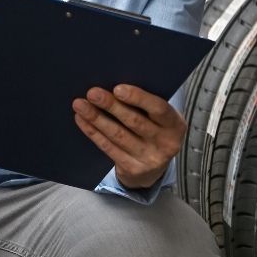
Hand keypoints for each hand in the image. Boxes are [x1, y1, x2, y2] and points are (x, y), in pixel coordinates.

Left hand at [72, 84, 186, 188]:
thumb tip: (114, 86)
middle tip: (93, 93)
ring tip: (80, 105)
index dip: (138, 98)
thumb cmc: (153, 130)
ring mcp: (149, 159)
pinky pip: (109, 148)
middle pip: (135, 122)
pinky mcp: (132, 169)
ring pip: (118, 135)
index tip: (117, 88)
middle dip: (111, 106)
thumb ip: (145, 105)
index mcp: (175, 125)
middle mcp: (165, 143)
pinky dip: (93, 132)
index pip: (159, 108)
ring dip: (97, 118)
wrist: (153, 169)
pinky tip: (82, 120)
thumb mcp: (158, 119)